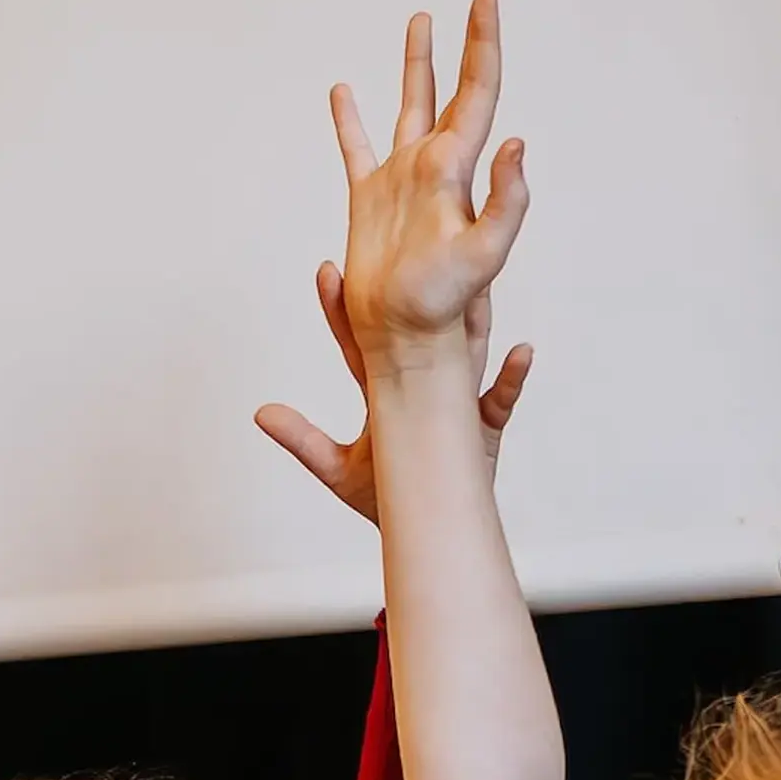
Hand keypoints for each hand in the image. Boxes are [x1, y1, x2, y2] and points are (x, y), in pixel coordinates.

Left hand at [256, 262, 532, 524]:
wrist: (426, 534)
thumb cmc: (383, 502)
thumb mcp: (337, 471)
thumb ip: (302, 442)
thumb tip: (259, 413)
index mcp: (385, 391)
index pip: (361, 341)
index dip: (343, 309)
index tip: (328, 271)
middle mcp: (424, 385)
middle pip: (421, 330)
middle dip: (417, 293)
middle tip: (413, 246)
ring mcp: (456, 403)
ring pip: (467, 350)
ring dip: (473, 318)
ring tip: (477, 280)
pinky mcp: (484, 430)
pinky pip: (500, 399)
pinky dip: (511, 378)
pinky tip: (521, 350)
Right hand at [333, 0, 529, 370]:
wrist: (405, 341)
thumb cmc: (443, 308)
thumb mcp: (485, 256)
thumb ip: (506, 203)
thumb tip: (516, 143)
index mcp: (458, 170)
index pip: (479, 93)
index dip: (484, 45)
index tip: (486, 0)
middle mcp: (434, 168)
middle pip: (452, 92)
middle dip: (464, 46)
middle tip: (476, 0)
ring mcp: (401, 182)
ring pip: (409, 109)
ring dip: (417, 67)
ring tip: (420, 22)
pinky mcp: (370, 203)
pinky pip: (358, 150)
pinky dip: (351, 121)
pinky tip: (344, 93)